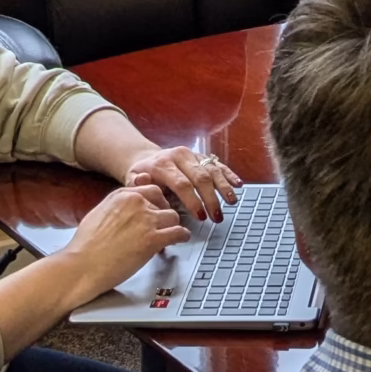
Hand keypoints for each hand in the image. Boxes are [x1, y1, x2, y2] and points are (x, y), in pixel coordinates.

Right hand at [56, 184, 187, 301]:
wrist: (81, 266)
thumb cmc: (84, 247)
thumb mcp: (98, 214)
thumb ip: (117, 208)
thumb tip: (127, 212)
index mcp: (122, 195)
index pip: (151, 190)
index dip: (156, 203)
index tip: (159, 210)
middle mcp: (136, 202)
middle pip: (164, 203)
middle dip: (164, 214)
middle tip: (164, 224)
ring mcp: (146, 220)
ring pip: (173, 217)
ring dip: (172, 227)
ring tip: (170, 235)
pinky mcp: (153, 239)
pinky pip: (178, 233)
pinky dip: (182, 237)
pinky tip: (181, 240)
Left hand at [125, 145, 242, 223]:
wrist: (144, 159)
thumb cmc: (140, 176)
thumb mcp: (132, 182)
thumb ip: (140, 188)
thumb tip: (146, 191)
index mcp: (163, 164)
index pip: (182, 183)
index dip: (193, 201)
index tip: (201, 216)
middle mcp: (180, 156)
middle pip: (200, 177)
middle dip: (211, 198)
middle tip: (217, 216)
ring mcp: (192, 154)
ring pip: (212, 170)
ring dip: (223, 187)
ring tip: (231, 202)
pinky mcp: (201, 156)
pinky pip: (217, 164)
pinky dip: (228, 174)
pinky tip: (237, 184)